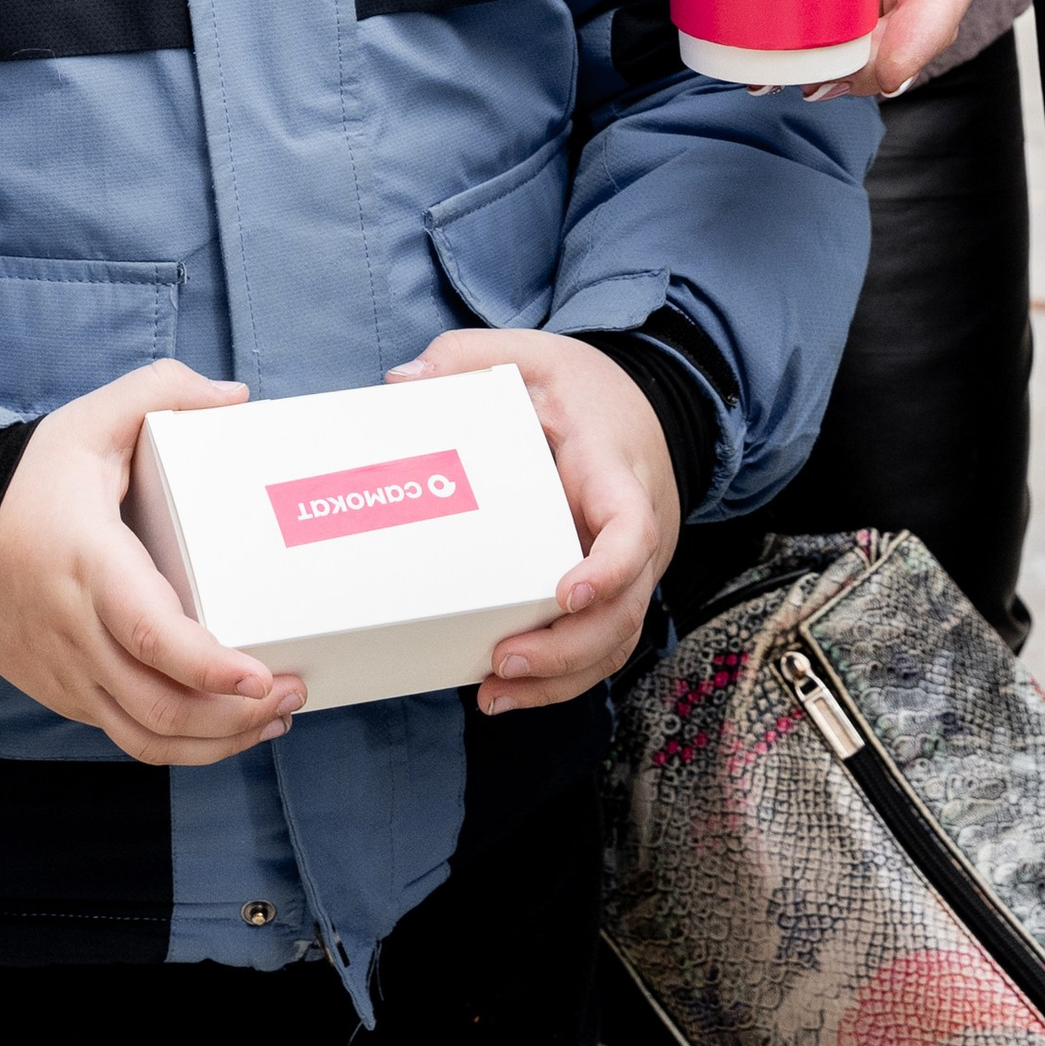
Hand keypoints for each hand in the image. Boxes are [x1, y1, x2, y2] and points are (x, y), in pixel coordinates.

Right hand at [0, 362, 303, 764]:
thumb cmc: (28, 479)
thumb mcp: (90, 420)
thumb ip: (161, 390)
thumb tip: (234, 397)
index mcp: (92, 566)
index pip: (152, 636)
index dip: (209, 667)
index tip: (263, 675)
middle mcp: (78, 633)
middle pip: (161, 706)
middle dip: (237, 714)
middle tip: (292, 692)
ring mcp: (69, 672)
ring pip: (147, 737)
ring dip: (218, 740)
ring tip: (273, 717)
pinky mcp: (65, 693)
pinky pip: (125, 735)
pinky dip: (180, 743)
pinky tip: (223, 723)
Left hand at [386, 327, 677, 714]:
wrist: (644, 406)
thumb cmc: (581, 387)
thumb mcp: (530, 353)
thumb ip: (467, 357)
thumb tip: (401, 384)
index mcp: (615, 470)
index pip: (633, 526)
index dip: (610, 567)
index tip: (567, 595)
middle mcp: (637, 527)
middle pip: (626, 607)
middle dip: (569, 648)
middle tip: (506, 661)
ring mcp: (632, 566)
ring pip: (617, 639)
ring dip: (562, 676)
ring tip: (496, 691)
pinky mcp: (614, 589)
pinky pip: (601, 645)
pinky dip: (562, 678)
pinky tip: (508, 692)